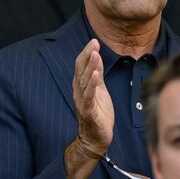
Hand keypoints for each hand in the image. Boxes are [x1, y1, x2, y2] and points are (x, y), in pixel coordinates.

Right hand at [72, 39, 113, 154]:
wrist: (96, 137)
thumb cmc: (99, 113)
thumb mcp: (100, 90)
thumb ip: (97, 76)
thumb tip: (97, 58)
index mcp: (82, 86)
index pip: (82, 66)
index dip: (87, 53)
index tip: (94, 41)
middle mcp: (79, 92)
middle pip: (81, 70)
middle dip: (88, 56)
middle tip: (94, 43)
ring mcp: (83, 101)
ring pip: (85, 81)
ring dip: (90, 67)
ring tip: (95, 55)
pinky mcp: (88, 111)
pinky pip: (89, 96)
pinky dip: (92, 85)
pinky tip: (96, 75)